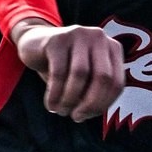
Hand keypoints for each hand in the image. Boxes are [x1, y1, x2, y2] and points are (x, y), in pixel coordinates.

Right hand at [11, 20, 126, 121]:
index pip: (117, 82)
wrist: (34, 44)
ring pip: (80, 74)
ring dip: (70, 99)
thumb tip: (91, 111)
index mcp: (112, 48)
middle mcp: (99, 37)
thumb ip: (93, 92)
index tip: (86, 116)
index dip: (103, 104)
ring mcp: (78, 34)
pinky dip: (55, 93)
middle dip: (90, 103)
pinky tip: (50, 104)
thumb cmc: (64, 66)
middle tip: (76, 117)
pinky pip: (58, 72)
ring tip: (61, 111)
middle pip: (103, 77)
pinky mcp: (57, 39)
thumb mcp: (84, 78)